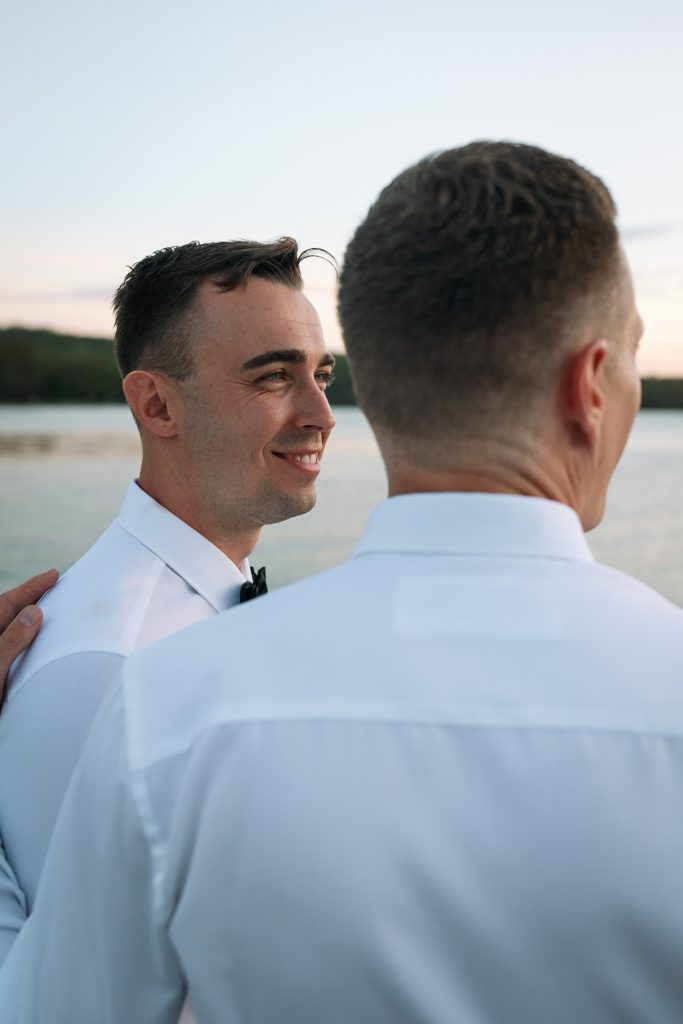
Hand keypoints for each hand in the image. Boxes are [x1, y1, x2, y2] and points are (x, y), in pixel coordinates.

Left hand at [0, 569, 58, 710]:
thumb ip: (11, 641)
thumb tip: (34, 612)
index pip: (7, 603)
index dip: (31, 587)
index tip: (54, 575)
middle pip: (7, 615)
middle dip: (30, 599)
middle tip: (53, 586)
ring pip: (10, 633)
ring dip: (29, 621)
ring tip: (48, 610)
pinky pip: (12, 651)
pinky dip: (27, 643)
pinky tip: (38, 645)